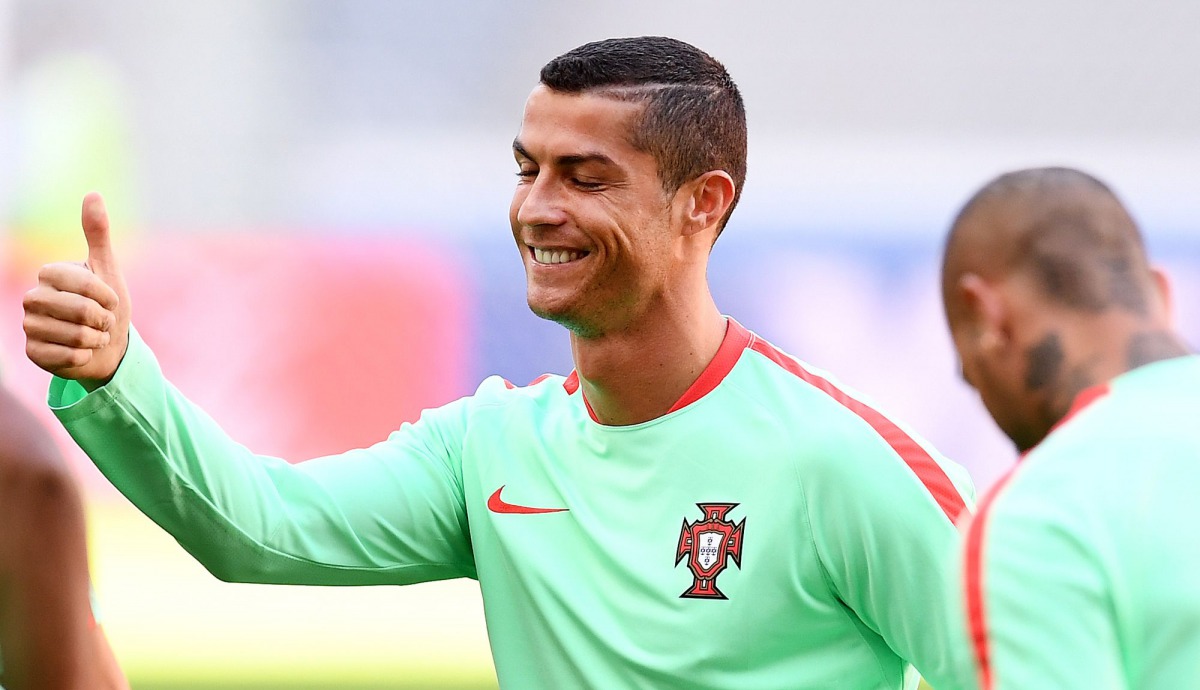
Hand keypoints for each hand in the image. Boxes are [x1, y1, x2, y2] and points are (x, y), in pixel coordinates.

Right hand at [23, 193, 131, 386]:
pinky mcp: (34, 353)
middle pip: (80, 311)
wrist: (107, 344)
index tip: (111, 299)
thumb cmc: (107, 305)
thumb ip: (97, 233)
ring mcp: (30, 326)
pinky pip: (69, 357)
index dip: (106, 295)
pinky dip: (85, 357)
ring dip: (96, 339)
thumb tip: (92, 193)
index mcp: (49, 274)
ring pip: (76, 336)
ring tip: (93, 336)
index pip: (84, 284)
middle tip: (103, 321)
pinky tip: (82, 352)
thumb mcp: (107, 268)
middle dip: (103, 319)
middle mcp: (33, 298)